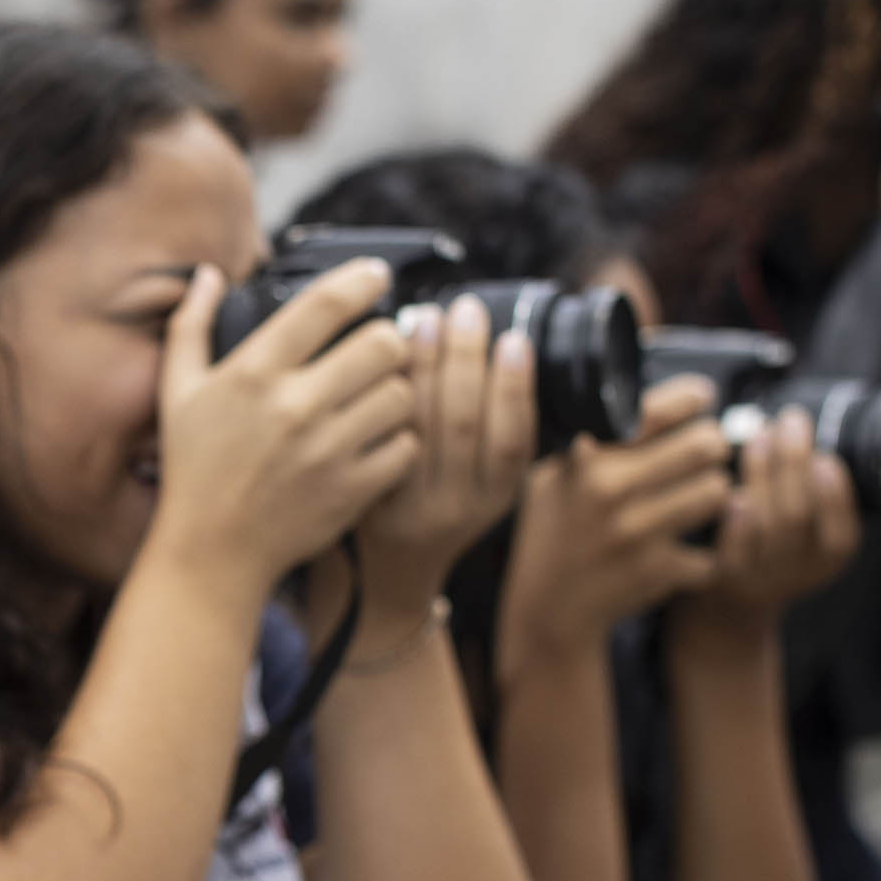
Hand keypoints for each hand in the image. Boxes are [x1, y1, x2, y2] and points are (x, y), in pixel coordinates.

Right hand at [144, 259, 419, 608]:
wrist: (212, 553)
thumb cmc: (194, 469)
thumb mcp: (177, 393)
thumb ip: (189, 326)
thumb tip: (209, 274)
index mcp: (253, 373)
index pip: (325, 305)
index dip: (362, 279)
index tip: (376, 275)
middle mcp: (294, 407)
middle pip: (383, 343)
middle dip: (388, 339)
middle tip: (380, 349)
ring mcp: (327, 451)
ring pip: (402, 393)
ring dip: (398, 390)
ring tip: (378, 397)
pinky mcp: (352, 490)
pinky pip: (406, 446)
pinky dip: (400, 441)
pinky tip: (378, 441)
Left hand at [353, 294, 539, 620]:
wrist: (392, 571)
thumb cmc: (445, 508)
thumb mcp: (486, 485)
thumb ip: (499, 432)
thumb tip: (513, 345)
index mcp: (496, 498)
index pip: (512, 440)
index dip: (514, 388)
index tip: (513, 339)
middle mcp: (454, 507)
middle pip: (462, 423)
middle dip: (465, 358)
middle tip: (466, 310)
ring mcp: (406, 504)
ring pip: (417, 424)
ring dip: (425, 363)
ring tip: (429, 317)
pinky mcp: (365, 496)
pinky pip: (377, 435)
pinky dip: (385, 391)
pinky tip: (388, 357)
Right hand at [494, 377, 731, 682]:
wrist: (547, 611)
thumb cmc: (551, 534)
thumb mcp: (551, 475)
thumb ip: (593, 440)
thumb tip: (652, 403)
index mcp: (589, 457)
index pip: (661, 407)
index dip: (693, 398)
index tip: (701, 399)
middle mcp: (614, 489)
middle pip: (707, 444)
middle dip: (712, 446)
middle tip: (703, 453)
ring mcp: (639, 532)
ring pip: (719, 492)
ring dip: (712, 495)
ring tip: (694, 500)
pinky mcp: (660, 570)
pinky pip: (712, 550)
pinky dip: (703, 555)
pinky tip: (682, 551)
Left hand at [676, 409, 860, 633]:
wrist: (735, 601)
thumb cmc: (776, 544)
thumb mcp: (811, 527)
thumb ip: (813, 488)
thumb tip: (800, 427)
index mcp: (831, 557)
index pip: (841, 532)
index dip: (834, 495)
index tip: (824, 456)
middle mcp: (800, 570)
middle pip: (798, 516)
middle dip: (794, 462)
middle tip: (790, 422)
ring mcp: (761, 576)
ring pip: (765, 525)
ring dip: (763, 473)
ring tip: (760, 435)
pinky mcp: (725, 577)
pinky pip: (732, 548)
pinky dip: (735, 519)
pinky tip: (732, 490)